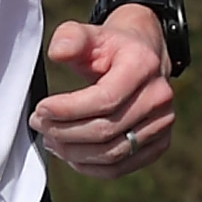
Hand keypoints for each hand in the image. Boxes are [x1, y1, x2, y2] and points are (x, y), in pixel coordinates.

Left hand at [30, 9, 174, 178]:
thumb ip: (70, 37)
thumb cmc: (112, 47)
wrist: (144, 57)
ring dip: (74, 152)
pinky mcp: (159, 144)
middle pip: (106, 130)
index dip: (68, 110)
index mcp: (143, 66)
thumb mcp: (90, 34)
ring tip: (51, 139)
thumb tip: (57, 52)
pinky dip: (90, 166)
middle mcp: (158, 97)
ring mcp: (162, 124)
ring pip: (112, 153)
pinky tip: (70, 154)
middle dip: (64, 132)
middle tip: (39, 124)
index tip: (41, 109)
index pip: (104, 99)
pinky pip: (120, 167)